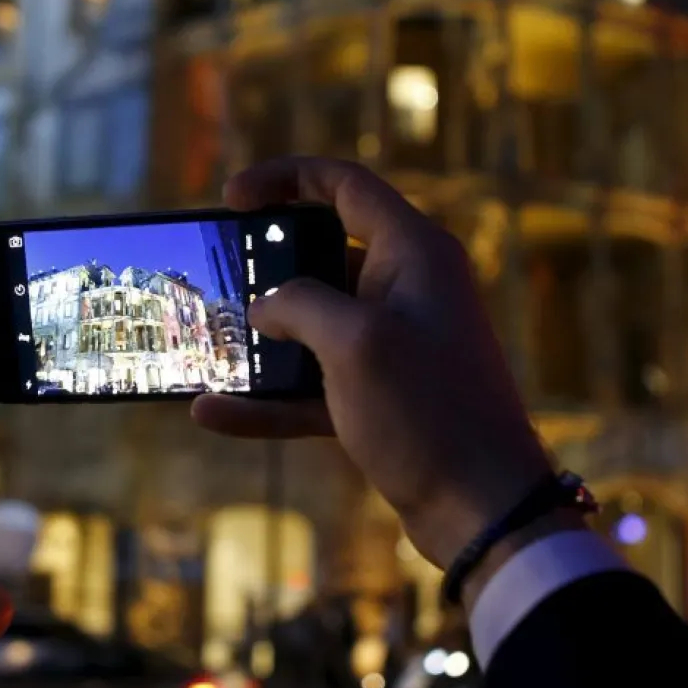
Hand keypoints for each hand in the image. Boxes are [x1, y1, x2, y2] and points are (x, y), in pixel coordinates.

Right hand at [191, 158, 552, 570]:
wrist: (483, 508)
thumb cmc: (428, 412)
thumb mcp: (354, 343)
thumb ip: (299, 305)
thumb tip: (266, 307)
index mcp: (414, 253)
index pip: (345, 186)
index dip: (286, 178)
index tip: (232, 196)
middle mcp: (408, 289)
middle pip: (322, 255)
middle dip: (264, 268)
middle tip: (213, 279)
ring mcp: (395, 345)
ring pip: (313, 325)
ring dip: (260, 339)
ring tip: (203, 346)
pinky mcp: (382, 396)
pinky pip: (314, 385)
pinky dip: (269, 397)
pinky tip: (215, 411)